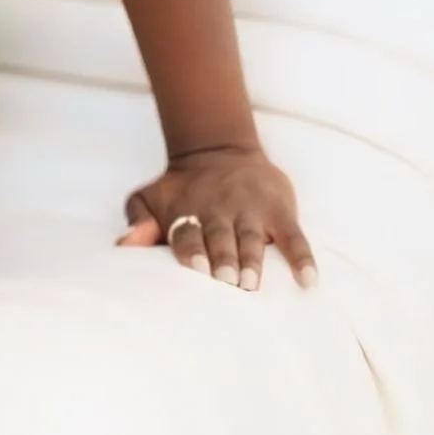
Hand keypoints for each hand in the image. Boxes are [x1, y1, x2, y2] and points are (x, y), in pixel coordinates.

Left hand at [118, 141, 316, 289]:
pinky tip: (308, 281)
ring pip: (254, 237)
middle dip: (224, 258)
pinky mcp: (279, 211)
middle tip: (227, 281)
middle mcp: (220, 210)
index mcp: (188, 211)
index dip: (191, 248)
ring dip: (253, 260)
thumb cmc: (180, 191)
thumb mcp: (150, 198)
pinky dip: (302, 257)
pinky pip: (294, 236)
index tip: (196, 268)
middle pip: (221, 237)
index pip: (187, 231)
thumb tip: (125, 243)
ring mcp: (251, 211)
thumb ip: (137, 221)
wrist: (218, 151)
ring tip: (252, 283)